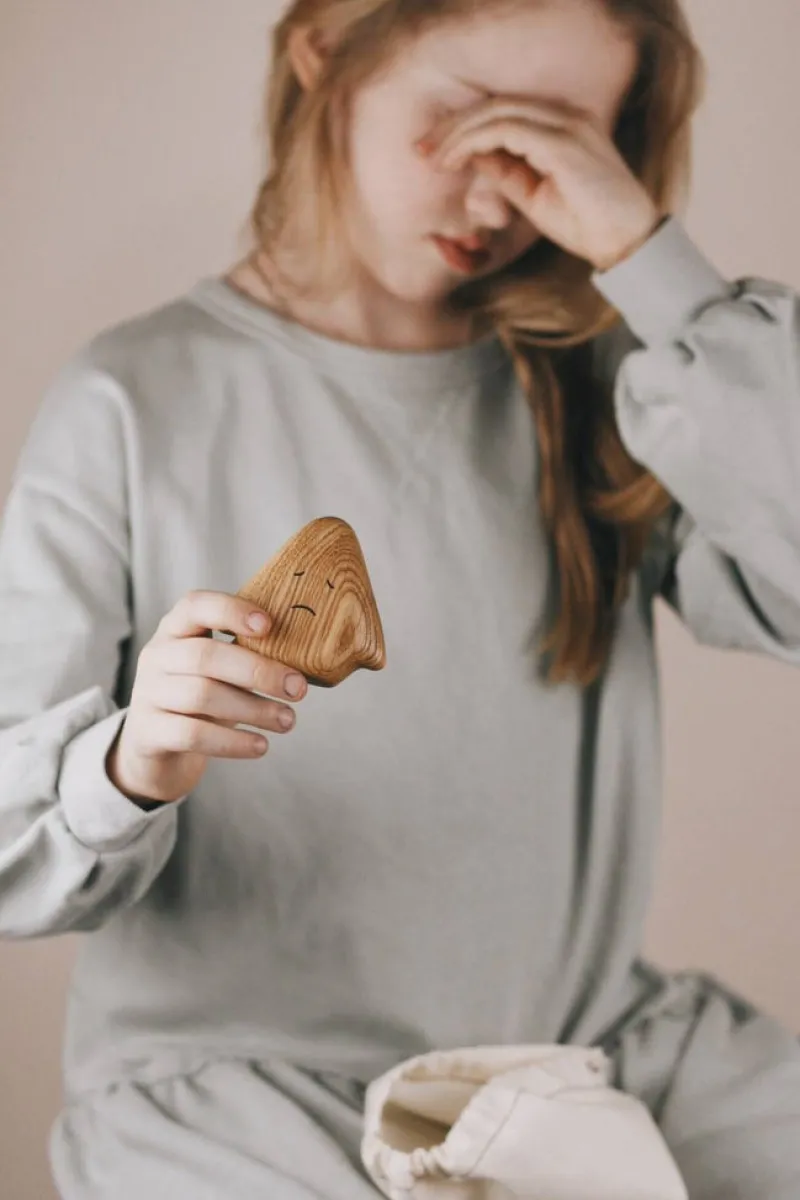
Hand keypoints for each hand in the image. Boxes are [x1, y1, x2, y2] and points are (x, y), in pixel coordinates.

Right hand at [105, 590, 307, 806]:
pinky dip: (233, 742)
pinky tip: (260, 746)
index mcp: (175, 630)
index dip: (231, 611)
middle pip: (205, 656)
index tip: (269, 625)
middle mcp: (156, 656)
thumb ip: (246, 655)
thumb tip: (306, 654)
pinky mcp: (149, 733)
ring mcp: (148, 694)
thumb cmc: (200, 699)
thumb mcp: (218, 670)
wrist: (155, 750)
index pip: (195, 605)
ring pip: (202, 696)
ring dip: (254, 709)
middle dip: (258, 671)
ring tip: (287, 721)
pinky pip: (193, 734)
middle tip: (298, 689)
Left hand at [416, 95, 662, 271]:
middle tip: (422, 149)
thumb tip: (474, 158)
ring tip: (435, 158)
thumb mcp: (534, 197)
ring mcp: (566, 125)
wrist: (626, 242)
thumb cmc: (586, 224)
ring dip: (459, 134)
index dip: (465, 127)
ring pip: (497, 113)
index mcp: (563, 124)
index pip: (505, 112)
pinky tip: (457, 161)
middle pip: (497, 105)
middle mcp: (566, 116)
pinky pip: (506, 130)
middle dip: (454, 126)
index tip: (435, 151)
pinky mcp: (562, 142)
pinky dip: (476, 142)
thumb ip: (508, 173)